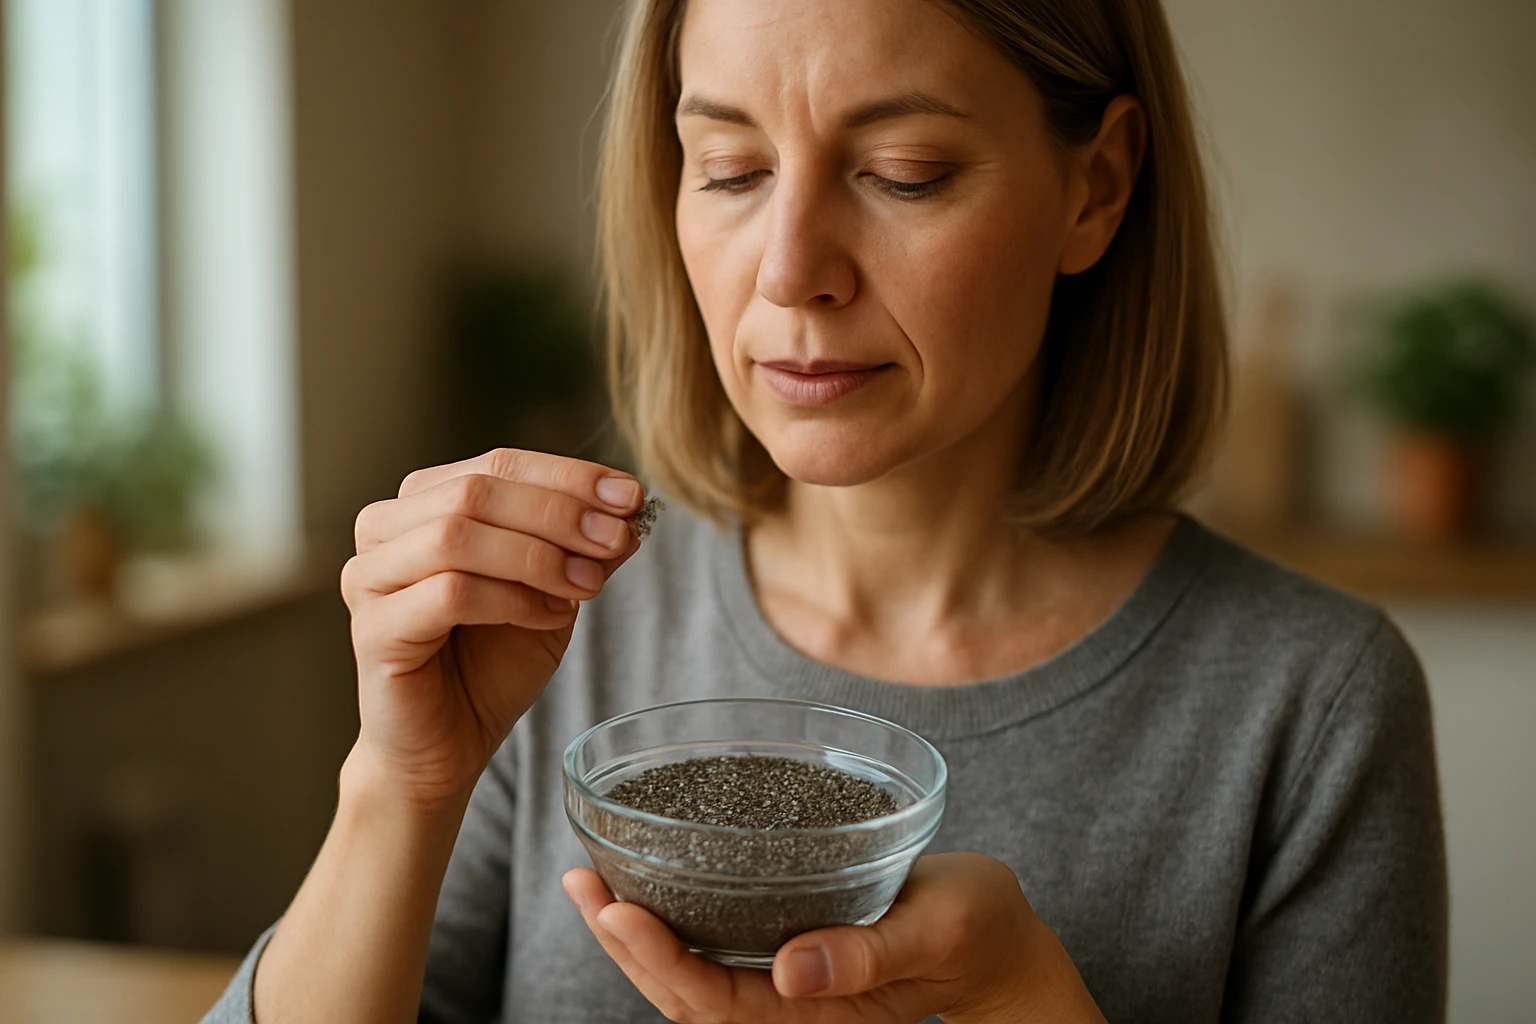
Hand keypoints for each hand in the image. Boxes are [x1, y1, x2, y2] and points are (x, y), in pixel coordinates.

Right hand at [341, 448, 644, 805]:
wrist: (449, 746)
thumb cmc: (491, 665)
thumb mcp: (553, 594)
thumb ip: (581, 548)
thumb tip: (630, 506)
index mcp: (425, 503)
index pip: (500, 463)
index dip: (569, 476)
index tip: (631, 495)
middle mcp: (385, 529)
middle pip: (477, 491)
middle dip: (560, 512)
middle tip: (617, 539)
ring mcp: (370, 577)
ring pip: (457, 535)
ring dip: (538, 555)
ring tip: (588, 583)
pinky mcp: (374, 629)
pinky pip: (449, 594)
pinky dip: (512, 600)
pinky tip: (551, 617)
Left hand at [563, 852, 1106, 1023]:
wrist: (999, 943)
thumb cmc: (980, 930)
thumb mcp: (940, 929)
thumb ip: (872, 954)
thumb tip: (794, 971)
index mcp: (822, 1012)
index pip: (717, 1003)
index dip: (659, 961)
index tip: (615, 909)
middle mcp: (792, 1008)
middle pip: (685, 998)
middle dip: (624, 947)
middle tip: (579, 882)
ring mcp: (787, 987)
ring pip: (690, 980)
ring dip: (634, 937)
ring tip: (588, 883)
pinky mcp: (789, 956)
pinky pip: (713, 955)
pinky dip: (669, 923)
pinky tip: (644, 885)